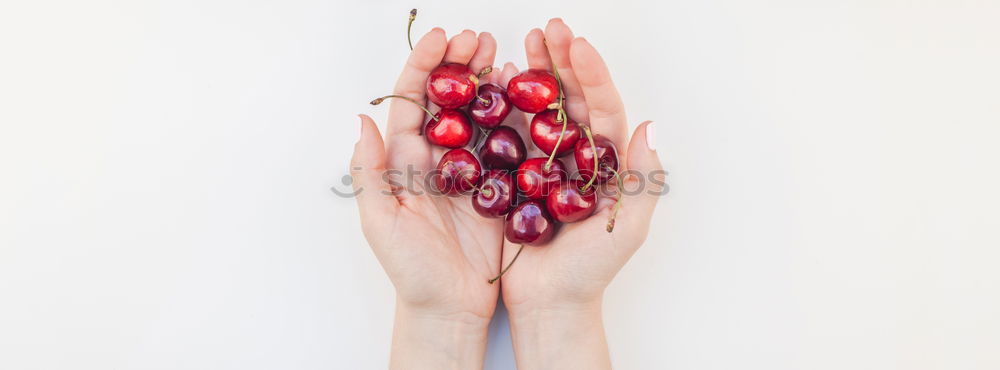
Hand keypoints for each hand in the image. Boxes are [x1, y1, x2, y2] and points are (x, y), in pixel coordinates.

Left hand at [350, 28, 502, 369]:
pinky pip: (506, 143)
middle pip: (447, 99)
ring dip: (488, 80)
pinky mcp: (498, 187)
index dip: (425, 66)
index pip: (413, 102)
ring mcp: (470, 171)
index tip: (444, 38)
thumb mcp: (381, 223)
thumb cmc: (411, 272)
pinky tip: (524, 93)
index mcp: (405, 162)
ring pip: (478, 113)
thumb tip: (363, 120)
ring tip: (502, 52)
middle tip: (479, 36)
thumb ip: (370, 172)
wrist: (449, 308)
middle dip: (460, 63)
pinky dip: (514, 115)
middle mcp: (437, 160)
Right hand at [496, 19, 664, 369]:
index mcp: (608, 162)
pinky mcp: (517, 174)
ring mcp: (547, 162)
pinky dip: (506, 105)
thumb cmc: (592, 271)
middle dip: (560, 60)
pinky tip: (498, 80)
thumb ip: (642, 179)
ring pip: (541, 109)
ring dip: (533, 74)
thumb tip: (650, 125)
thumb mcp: (627, 228)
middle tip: (548, 28)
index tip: (577, 44)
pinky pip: (512, 132)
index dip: (591, 74)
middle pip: (571, 98)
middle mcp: (579, 156)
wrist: (552, 302)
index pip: (604, 107)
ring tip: (523, 43)